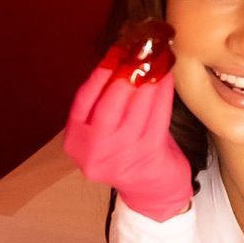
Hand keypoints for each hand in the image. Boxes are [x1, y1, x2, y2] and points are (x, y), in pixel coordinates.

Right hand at [63, 44, 192, 221]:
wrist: (153, 191)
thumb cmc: (129, 151)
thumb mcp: (106, 130)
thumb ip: (105, 100)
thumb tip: (122, 55)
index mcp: (76, 142)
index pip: (82, 101)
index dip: (99, 74)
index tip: (115, 51)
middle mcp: (94, 153)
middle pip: (107, 106)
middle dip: (124, 75)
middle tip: (139, 51)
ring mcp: (121, 158)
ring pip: (135, 110)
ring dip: (147, 79)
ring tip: (156, 58)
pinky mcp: (149, 158)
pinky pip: (157, 117)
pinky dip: (162, 93)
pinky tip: (167, 76)